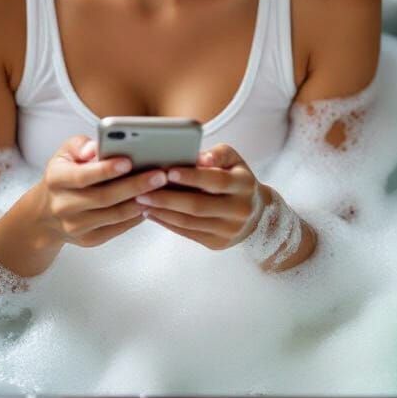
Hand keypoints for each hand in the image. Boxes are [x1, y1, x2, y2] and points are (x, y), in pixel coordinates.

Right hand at [0, 134, 163, 278]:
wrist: (46, 213)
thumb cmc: (64, 174)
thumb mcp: (65, 153)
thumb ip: (81, 145)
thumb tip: (96, 148)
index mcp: (56, 179)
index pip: (82, 176)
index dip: (106, 169)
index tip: (129, 160)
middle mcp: (63, 205)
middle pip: (103, 198)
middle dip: (134, 185)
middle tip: (159, 175)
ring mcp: (76, 226)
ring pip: (114, 215)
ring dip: (140, 201)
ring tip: (161, 188)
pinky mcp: (89, 239)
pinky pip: (118, 228)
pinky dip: (136, 215)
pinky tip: (151, 202)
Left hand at [133, 142, 266, 250]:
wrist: (255, 214)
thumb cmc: (235, 177)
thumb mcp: (233, 160)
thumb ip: (216, 154)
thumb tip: (199, 158)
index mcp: (244, 185)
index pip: (217, 181)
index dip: (192, 177)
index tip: (168, 171)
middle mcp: (239, 210)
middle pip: (199, 206)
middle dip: (168, 198)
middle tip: (142, 191)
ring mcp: (228, 230)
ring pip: (189, 222)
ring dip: (162, 212)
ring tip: (141, 201)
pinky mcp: (217, 243)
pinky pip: (187, 233)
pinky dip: (166, 223)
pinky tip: (151, 213)